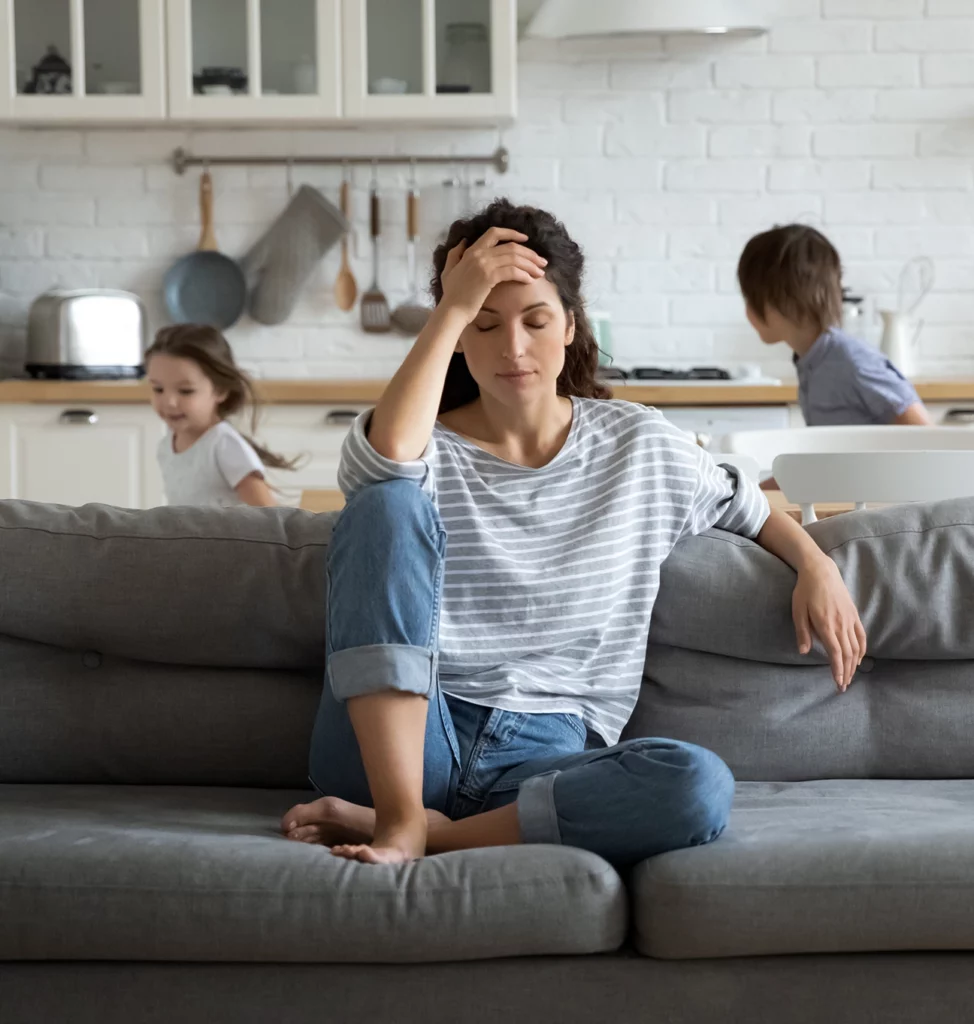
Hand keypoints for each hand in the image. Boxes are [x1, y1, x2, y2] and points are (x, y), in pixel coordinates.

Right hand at [440, 227, 547, 324]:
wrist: (451, 311)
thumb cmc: (451, 295)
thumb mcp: (449, 270)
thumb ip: (455, 254)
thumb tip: (463, 241)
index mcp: (472, 250)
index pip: (495, 233)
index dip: (512, 233)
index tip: (526, 239)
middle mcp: (479, 253)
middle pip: (511, 246)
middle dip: (530, 253)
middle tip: (542, 262)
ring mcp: (484, 264)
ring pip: (514, 258)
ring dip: (531, 265)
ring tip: (540, 273)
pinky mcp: (489, 277)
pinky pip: (512, 271)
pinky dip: (524, 275)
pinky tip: (530, 281)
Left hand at [792, 557, 866, 692]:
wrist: (821, 571)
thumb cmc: (805, 591)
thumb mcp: (797, 610)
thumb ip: (802, 632)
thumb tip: (803, 652)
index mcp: (826, 625)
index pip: (836, 653)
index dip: (838, 670)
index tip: (838, 683)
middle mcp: (841, 624)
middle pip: (847, 654)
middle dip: (846, 673)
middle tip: (843, 687)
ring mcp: (850, 620)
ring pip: (856, 647)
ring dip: (854, 665)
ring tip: (850, 677)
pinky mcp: (854, 615)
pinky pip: (861, 635)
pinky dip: (862, 650)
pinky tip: (859, 659)